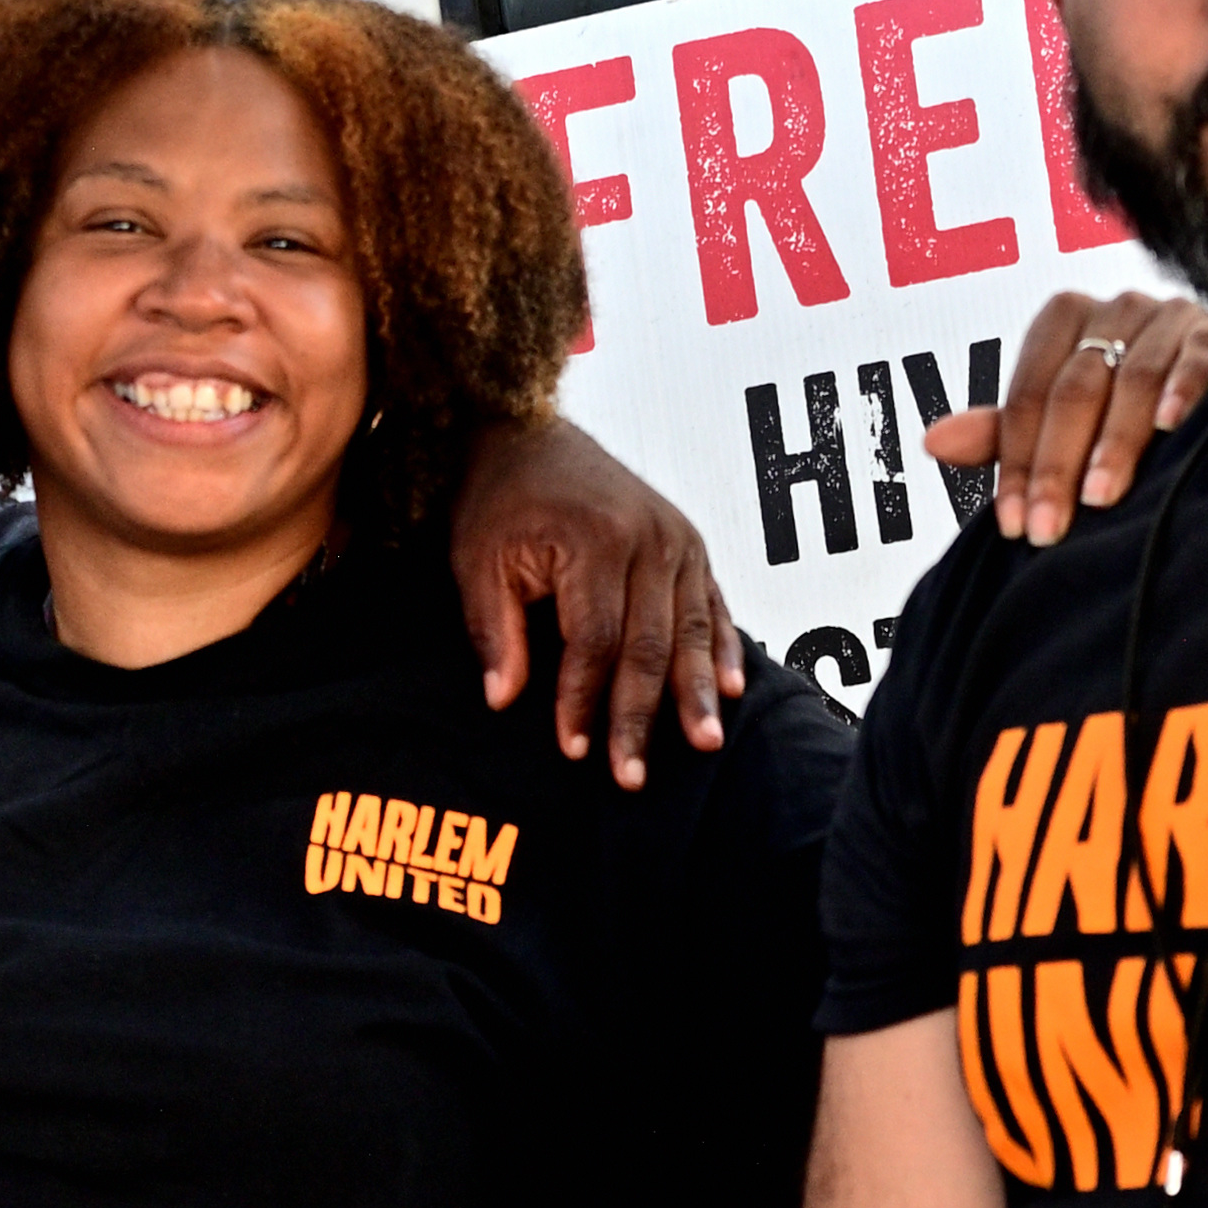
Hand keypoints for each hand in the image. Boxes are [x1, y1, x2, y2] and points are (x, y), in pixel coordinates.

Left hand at [448, 415, 739, 786]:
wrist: (529, 431)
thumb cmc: (499, 500)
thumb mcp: (476, 560)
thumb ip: (492, 630)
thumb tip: (504, 700)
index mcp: (595, 541)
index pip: (595, 642)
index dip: (584, 701)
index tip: (575, 751)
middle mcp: (650, 539)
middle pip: (650, 647)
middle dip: (641, 717)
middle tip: (633, 777)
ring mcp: (679, 540)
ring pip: (692, 632)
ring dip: (697, 694)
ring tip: (705, 745)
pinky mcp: (692, 544)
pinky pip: (713, 605)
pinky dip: (722, 649)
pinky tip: (731, 690)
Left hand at [927, 291, 1207, 544]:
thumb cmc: (1133, 417)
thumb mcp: (1064, 427)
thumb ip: (1004, 433)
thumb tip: (932, 442)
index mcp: (1065, 322)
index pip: (1028, 392)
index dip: (1015, 461)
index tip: (1011, 523)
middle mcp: (1115, 310)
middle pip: (1074, 389)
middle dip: (1056, 465)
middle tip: (1048, 527)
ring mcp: (1171, 316)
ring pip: (1133, 379)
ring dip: (1115, 443)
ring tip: (1102, 497)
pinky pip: (1198, 359)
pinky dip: (1184, 391)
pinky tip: (1173, 427)